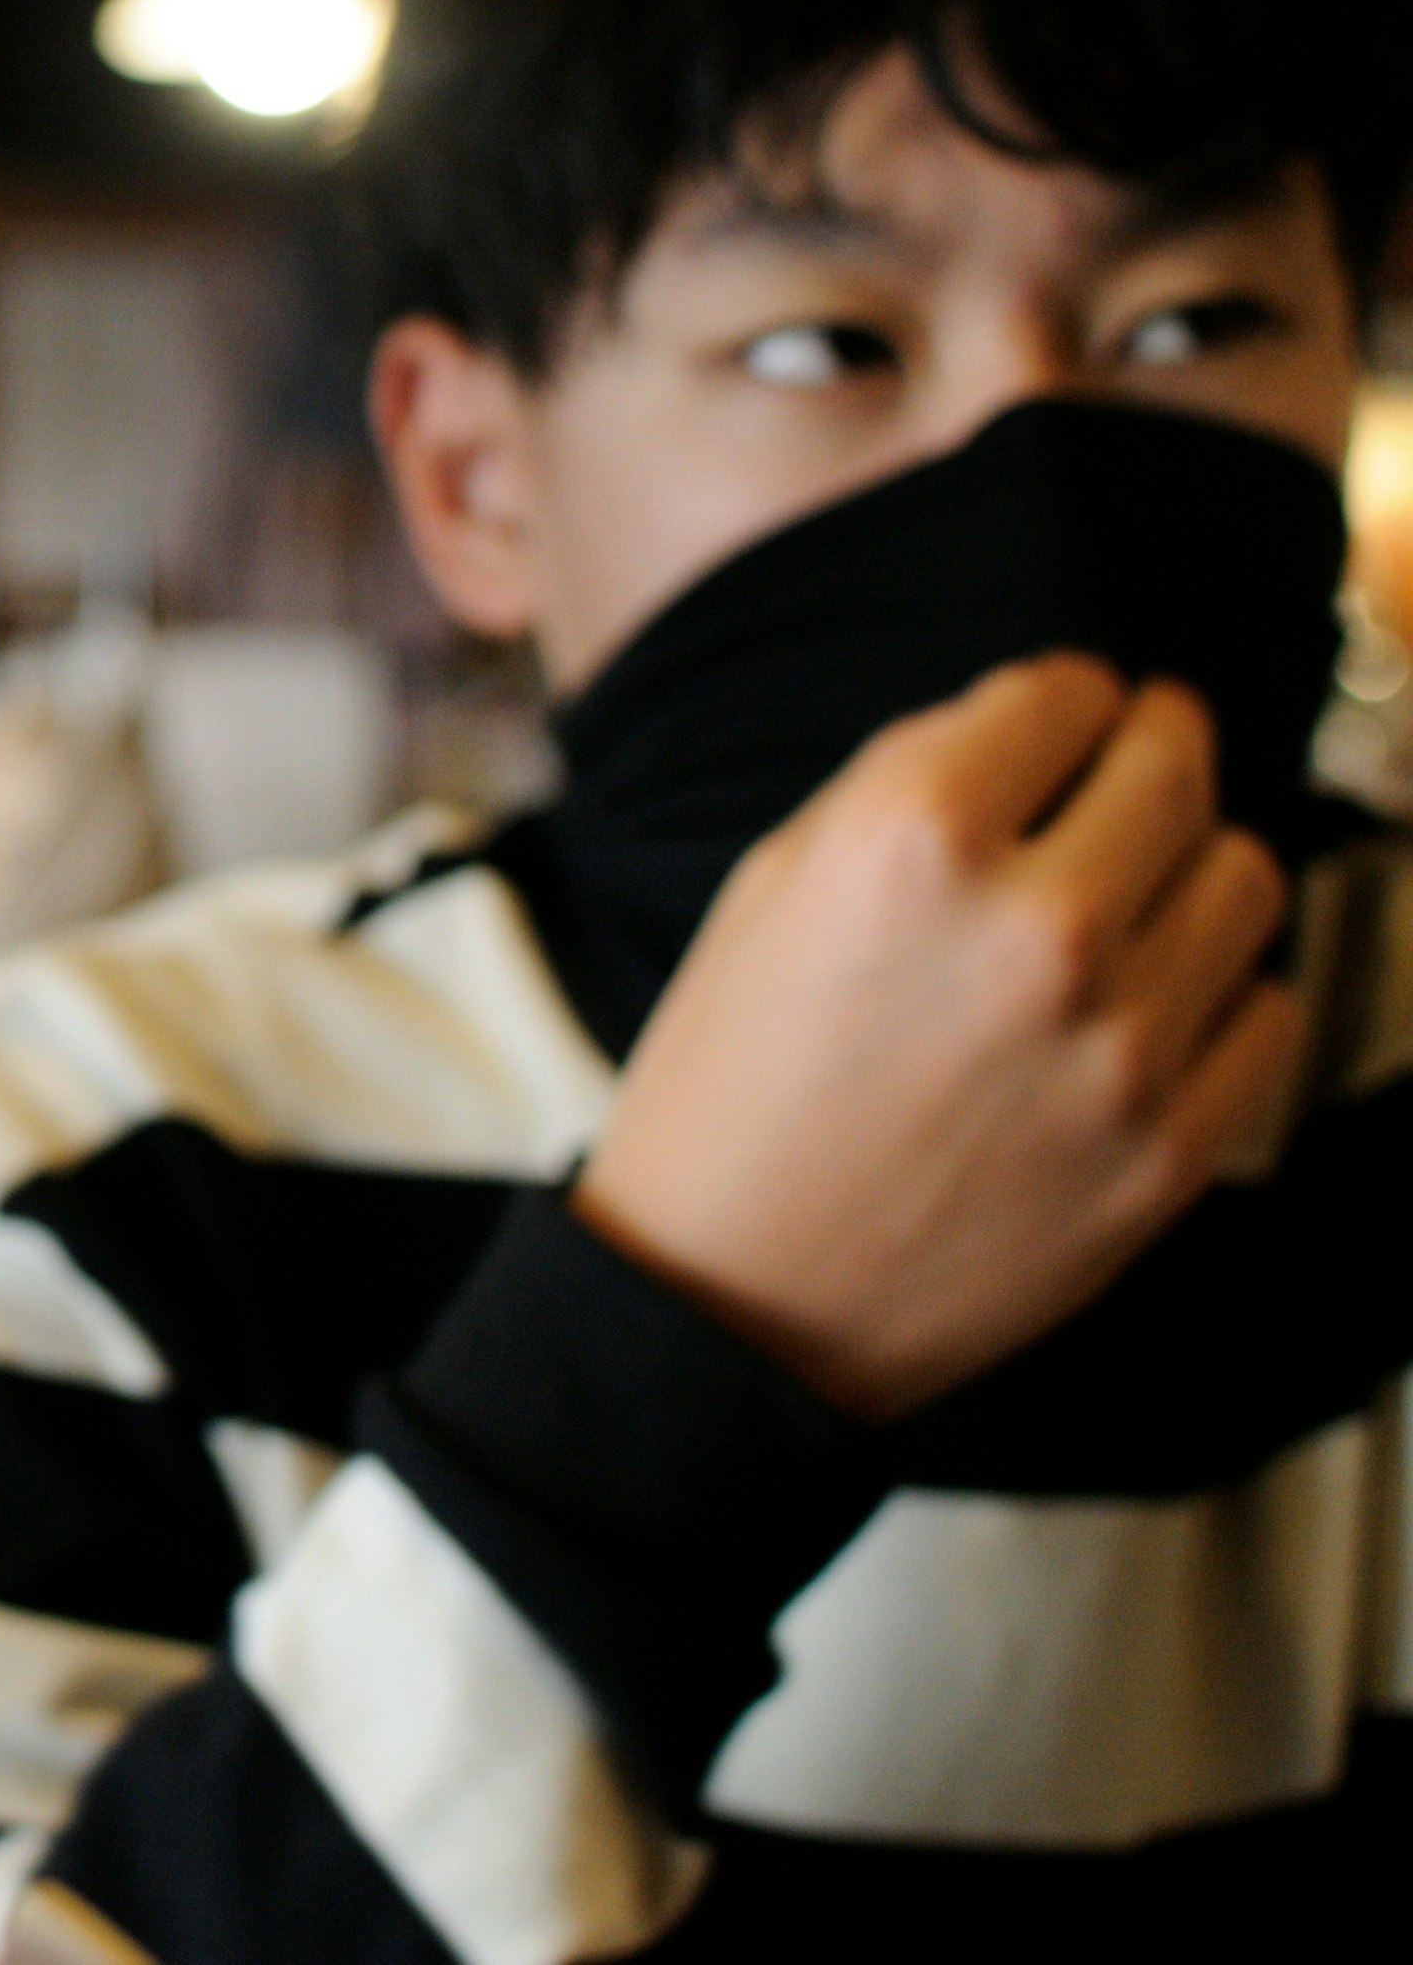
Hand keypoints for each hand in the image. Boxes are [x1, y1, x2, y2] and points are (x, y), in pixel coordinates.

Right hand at [571, 654, 1302, 1419]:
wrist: (726, 1301)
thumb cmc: (729, 1086)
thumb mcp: (768, 889)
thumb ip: (901, 782)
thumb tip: (1030, 725)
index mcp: (911, 842)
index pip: (1064, 692)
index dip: (1056, 700)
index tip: (1053, 723)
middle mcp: (1034, 927)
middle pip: (1175, 765)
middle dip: (1150, 746)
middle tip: (1131, 762)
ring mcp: (1118, 1047)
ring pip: (1247, 882)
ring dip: (1195, 868)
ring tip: (1138, 899)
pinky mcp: (1170, 1153)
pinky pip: (1265, 1016)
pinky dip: (1220, 996)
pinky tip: (1147, 1009)